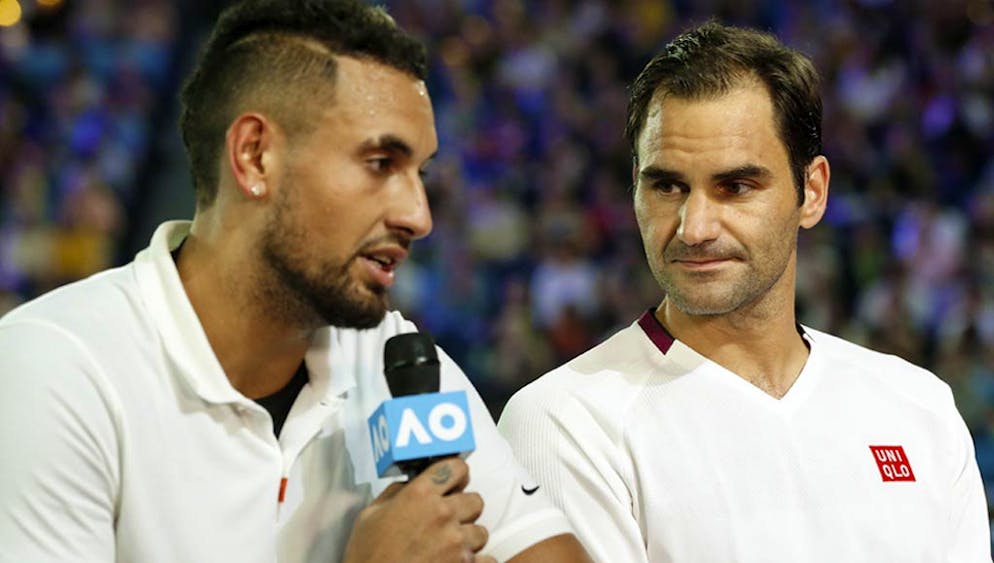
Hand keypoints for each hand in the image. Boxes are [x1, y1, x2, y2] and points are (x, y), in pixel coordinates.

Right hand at [343, 458, 495, 562]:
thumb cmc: (367, 555)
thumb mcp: (370, 515)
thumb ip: (395, 493)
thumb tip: (409, 485)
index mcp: (420, 494)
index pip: (456, 467)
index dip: (456, 474)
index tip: (453, 483)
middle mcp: (443, 513)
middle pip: (475, 500)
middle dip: (463, 509)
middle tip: (448, 520)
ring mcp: (457, 542)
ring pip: (481, 532)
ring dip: (467, 539)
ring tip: (448, 547)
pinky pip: (487, 559)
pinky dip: (477, 562)